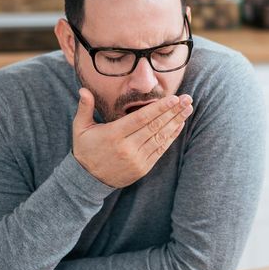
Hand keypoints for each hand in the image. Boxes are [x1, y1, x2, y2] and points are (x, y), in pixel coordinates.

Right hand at [71, 89, 193, 187]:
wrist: (88, 180)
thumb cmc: (85, 149)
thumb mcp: (80, 128)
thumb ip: (84, 108)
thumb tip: (83, 89)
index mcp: (113, 135)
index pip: (140, 119)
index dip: (158, 108)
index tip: (173, 98)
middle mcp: (127, 148)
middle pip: (154, 127)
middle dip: (173, 111)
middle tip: (187, 99)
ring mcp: (136, 159)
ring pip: (160, 138)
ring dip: (176, 122)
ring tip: (188, 109)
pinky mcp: (143, 168)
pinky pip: (160, 150)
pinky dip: (171, 137)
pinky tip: (179, 124)